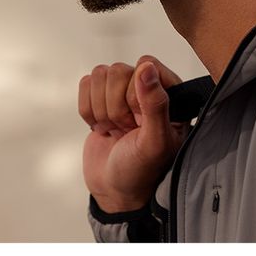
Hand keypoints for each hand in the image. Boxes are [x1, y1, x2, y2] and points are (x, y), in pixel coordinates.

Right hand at [79, 55, 185, 213]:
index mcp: (170, 92)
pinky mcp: (100, 98)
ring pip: (100, 75)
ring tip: (116, 130)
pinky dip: (88, 111)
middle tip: (127, 130)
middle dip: (116, 107)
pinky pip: (86, 84)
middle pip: (118, 70)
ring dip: (101, 110)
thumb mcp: (154, 142)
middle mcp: (146, 87)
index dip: (136, 93)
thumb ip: (155, 104)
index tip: (139, 120)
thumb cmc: (142, 171)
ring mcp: (121, 91)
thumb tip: (146, 67)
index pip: (146, 65)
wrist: (115, 190)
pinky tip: (102, 128)